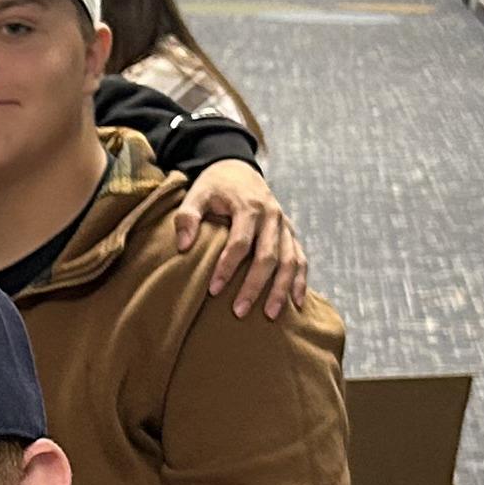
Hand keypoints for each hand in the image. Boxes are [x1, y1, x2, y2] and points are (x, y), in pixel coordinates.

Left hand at [169, 159, 307, 315]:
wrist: (238, 169)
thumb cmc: (215, 187)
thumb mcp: (197, 194)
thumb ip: (187, 217)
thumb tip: (182, 246)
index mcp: (249, 206)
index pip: (240, 242)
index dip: (227, 267)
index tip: (214, 290)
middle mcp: (272, 216)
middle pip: (268, 256)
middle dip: (254, 286)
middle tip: (239, 312)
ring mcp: (284, 226)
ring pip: (289, 261)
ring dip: (281, 289)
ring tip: (270, 315)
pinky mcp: (291, 234)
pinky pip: (300, 259)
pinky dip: (300, 281)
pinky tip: (297, 303)